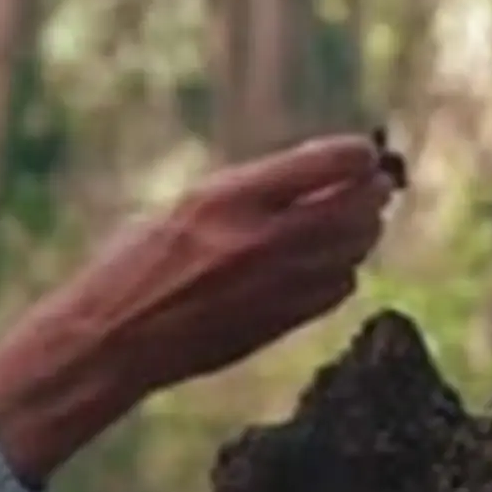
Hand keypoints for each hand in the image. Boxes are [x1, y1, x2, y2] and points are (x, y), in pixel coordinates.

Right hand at [0, 132, 394, 483]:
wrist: (116, 339)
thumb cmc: (139, 263)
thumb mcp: (190, 204)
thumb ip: (255, 191)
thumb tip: (321, 174)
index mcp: (231, 197)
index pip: (331, 162)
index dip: (359, 153)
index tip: (362, 153)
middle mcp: (262, 239)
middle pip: (357, 206)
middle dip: (372, 191)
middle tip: (374, 185)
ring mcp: (277, 284)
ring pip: (355, 249)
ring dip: (361, 231)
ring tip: (351, 222)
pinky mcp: (282, 320)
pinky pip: (340, 287)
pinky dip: (341, 270)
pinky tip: (322, 264)